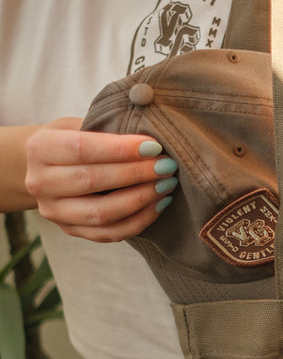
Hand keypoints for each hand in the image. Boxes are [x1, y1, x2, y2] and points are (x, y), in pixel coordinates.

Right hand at [25, 117, 178, 241]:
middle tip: (167, 166)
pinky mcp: (71, 230)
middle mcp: (40, 182)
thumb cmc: (73, 141)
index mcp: (40, 148)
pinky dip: (139, 220)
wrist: (49, 168)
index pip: (81, 149)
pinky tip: (159, 204)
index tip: (153, 146)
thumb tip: (149, 142)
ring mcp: (54, 211)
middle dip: (135, 174)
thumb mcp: (80, 125)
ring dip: (140, 199)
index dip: (120, 149)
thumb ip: (106, 130)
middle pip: (92, 181)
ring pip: (102, 212)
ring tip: (166, 185)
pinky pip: (110, 233)